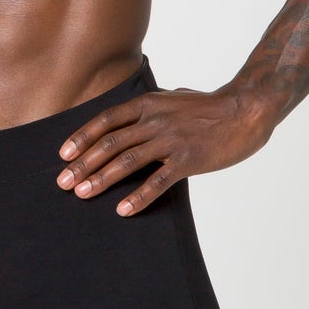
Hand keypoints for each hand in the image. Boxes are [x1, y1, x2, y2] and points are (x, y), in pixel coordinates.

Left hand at [56, 85, 274, 214]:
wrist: (245, 109)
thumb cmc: (210, 107)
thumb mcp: (173, 99)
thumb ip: (151, 109)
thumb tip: (131, 119)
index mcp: (148, 104)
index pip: (106, 120)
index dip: (82, 137)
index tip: (63, 155)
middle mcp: (155, 120)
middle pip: (110, 143)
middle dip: (83, 164)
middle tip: (63, 183)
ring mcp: (171, 139)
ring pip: (127, 161)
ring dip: (101, 179)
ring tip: (83, 194)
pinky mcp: (188, 159)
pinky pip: (158, 181)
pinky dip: (138, 196)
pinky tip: (123, 209)